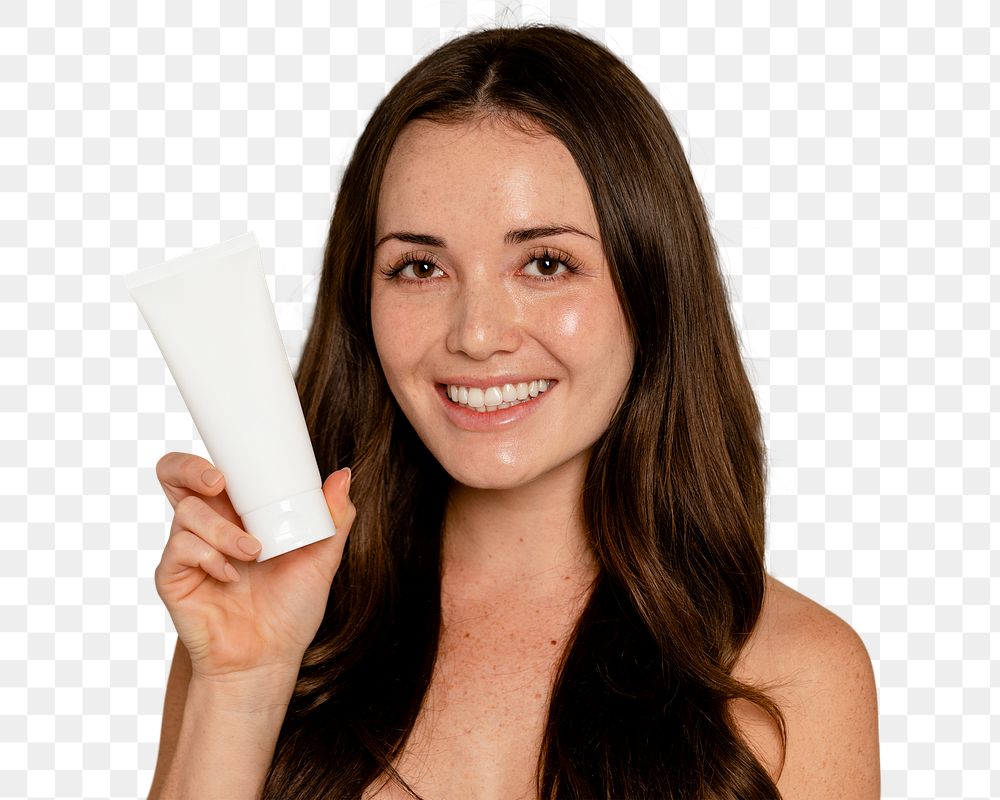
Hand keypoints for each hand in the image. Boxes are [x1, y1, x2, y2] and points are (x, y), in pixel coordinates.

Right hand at [153, 452, 354, 681]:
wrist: (268, 659)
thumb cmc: (290, 610)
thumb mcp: (322, 559)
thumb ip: (334, 518)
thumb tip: (344, 474)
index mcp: (237, 514)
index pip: (210, 470)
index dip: (211, 456)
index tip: (232, 464)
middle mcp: (207, 526)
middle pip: (175, 476)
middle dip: (190, 469)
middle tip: (219, 484)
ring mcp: (187, 551)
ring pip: (186, 512)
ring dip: (223, 530)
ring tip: (253, 553)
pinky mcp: (173, 577)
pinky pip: (181, 549)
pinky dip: (211, 557)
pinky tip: (232, 576)